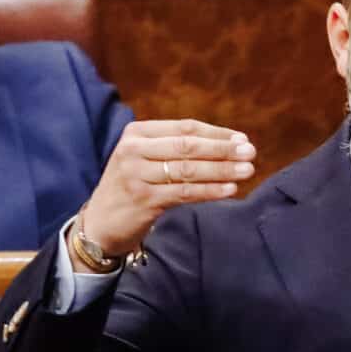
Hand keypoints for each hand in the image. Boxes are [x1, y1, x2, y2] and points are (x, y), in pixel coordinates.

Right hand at [77, 119, 255, 259]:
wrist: (99, 223)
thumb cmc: (131, 188)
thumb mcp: (144, 159)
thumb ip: (173, 148)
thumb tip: (226, 144)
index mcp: (136, 133)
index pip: (184, 128)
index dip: (216, 133)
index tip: (242, 139)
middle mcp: (134, 150)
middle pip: (188, 146)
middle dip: (223, 149)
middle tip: (250, 152)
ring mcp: (137, 175)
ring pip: (189, 169)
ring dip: (222, 169)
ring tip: (247, 170)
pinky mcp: (144, 199)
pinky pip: (185, 192)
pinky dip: (210, 190)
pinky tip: (230, 189)